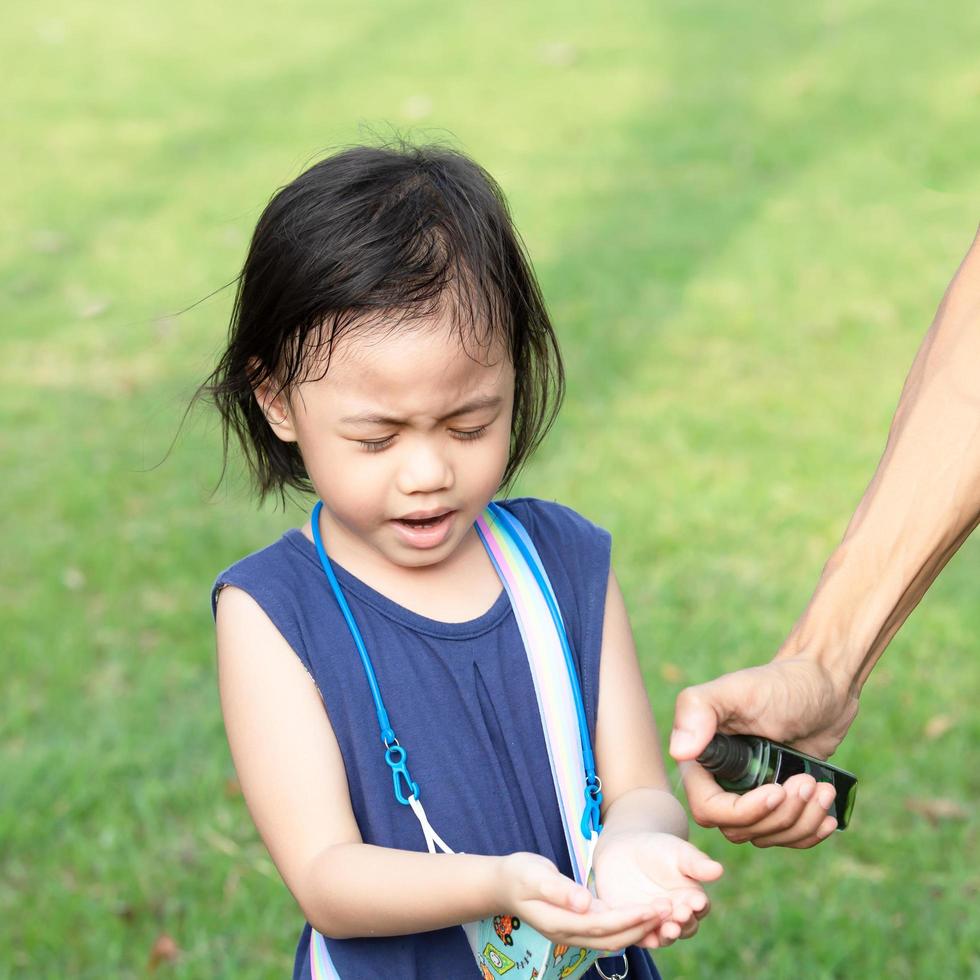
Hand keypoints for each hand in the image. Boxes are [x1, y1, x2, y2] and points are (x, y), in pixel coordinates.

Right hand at [495, 852, 667, 951]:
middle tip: (670, 910)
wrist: (504, 884)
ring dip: (639, 927)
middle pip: (612, 937)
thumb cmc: (519, 874)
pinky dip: (628, 925)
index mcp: (559, 922)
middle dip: (642, 925)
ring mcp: (575, 931)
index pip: (600, 925)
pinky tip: (646, 914)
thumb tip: (583, 903)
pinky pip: (608, 930)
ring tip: (665, 913)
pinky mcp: (579, 924)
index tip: (652, 908)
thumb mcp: (534, 875)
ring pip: (613, 937)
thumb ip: (558, 889)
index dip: (627, 919)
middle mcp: (570, 933)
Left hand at [592, 832, 722, 947]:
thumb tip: (718, 869)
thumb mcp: (678, 853)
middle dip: (684, 923)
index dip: (699, 905)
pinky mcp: (635, 926)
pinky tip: (646, 934)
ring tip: (668, 928)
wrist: (625, 851)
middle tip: (680, 915)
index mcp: (691, 898)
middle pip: (685, 927)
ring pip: (665, 936)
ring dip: (668, 934)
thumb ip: (696, 863)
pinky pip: (640, 936)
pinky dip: (644, 937)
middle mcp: (676, 916)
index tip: (697, 901)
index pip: (700, 907)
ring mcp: (656, 923)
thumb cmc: (659, 850)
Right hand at [669, 657, 856, 846]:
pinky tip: (827, 814)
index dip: (744, 811)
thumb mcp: (738, 691)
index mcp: (703, 757)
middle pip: (740, 829)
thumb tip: (679, 751)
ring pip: (766, 836)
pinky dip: (810, 832)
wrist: (824, 685)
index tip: (778, 790)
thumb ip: (698, 711)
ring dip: (800, 822)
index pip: (709, 809)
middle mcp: (722, 779)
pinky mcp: (781, 801)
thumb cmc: (779, 683)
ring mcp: (752, 793)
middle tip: (806, 782)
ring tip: (822, 789)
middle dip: (779, 815)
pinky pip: (787, 836)